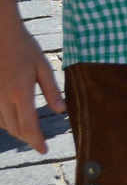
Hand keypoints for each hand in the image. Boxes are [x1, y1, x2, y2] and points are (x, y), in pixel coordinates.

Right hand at [0, 18, 60, 153]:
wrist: (0, 34)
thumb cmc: (25, 47)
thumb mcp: (43, 66)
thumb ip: (51, 90)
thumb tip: (61, 111)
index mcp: (21, 93)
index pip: (28, 126)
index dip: (36, 141)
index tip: (44, 150)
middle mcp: (3, 98)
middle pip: (15, 129)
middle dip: (28, 138)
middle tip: (40, 142)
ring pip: (3, 124)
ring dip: (17, 131)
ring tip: (30, 132)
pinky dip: (6, 121)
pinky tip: (16, 117)